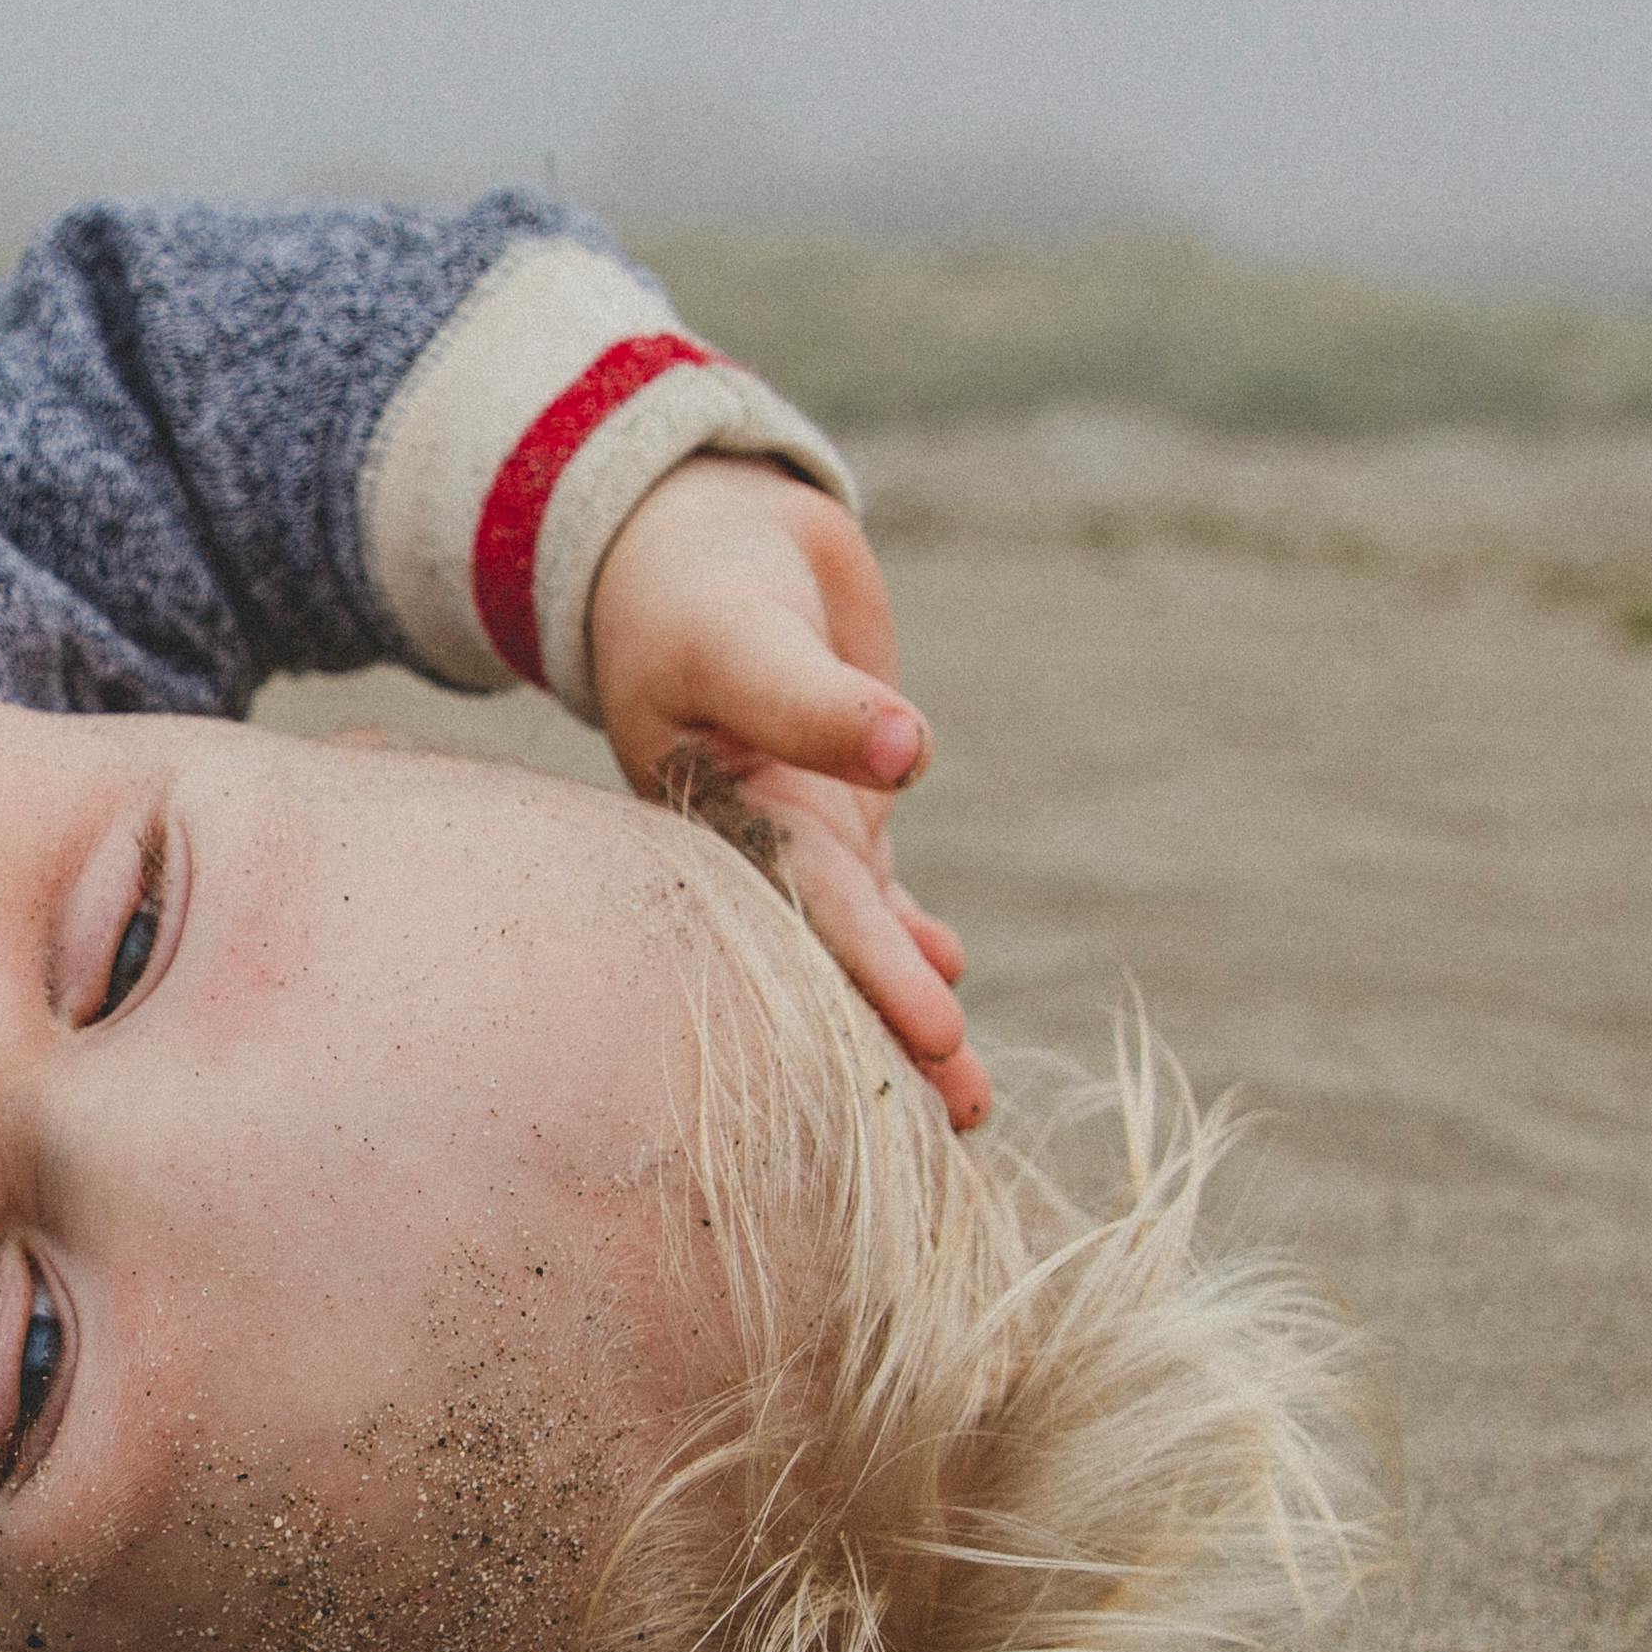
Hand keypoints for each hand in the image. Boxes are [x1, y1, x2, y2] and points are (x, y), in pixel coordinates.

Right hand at [579, 456, 989, 1126]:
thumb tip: (912, 755)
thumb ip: (816, 699)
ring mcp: (795, 824)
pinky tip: (946, 964)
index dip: (872, 979)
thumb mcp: (740, 638)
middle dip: (898, 1031)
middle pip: (839, 952)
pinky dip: (903, 930)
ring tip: (966, 1094)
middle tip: (966, 1116)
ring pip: (862, 934)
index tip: (940, 1038)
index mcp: (721, 823)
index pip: (809, 916)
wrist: (684, 535)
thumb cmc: (691, 589)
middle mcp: (757, 842)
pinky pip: (870, 885)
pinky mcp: (828, 798)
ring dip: (907, 1006)